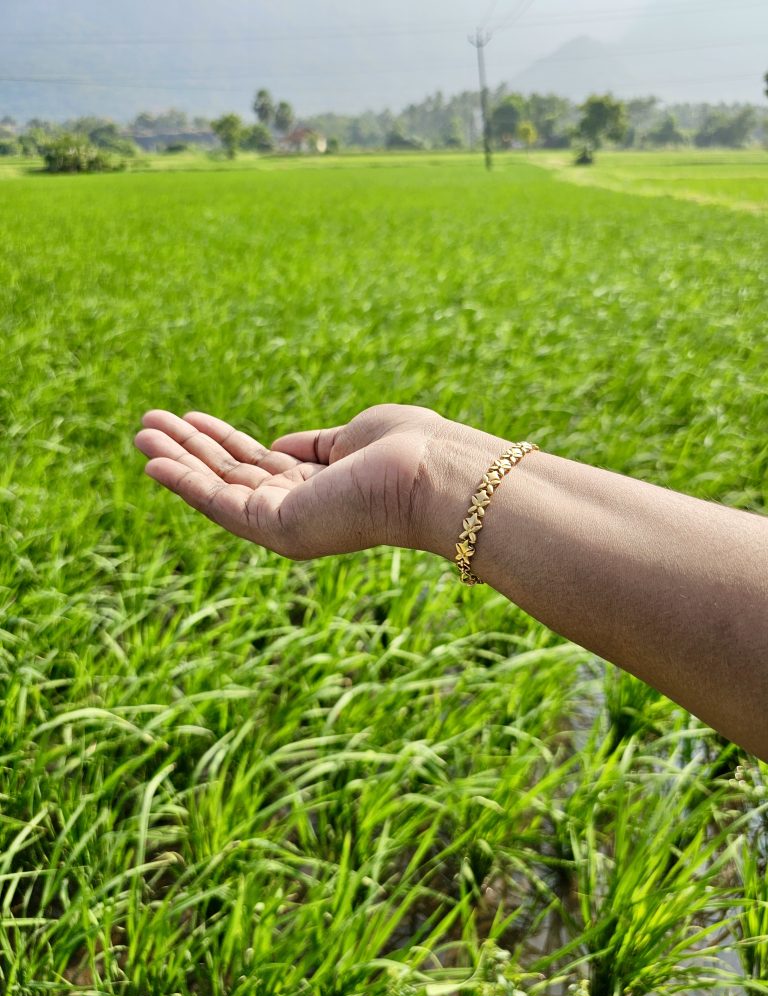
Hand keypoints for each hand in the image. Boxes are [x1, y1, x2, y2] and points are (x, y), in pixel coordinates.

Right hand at [134, 403, 453, 558]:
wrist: (435, 475)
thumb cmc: (410, 449)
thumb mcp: (353, 438)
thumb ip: (314, 446)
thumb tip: (278, 446)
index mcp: (321, 486)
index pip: (260, 464)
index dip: (223, 441)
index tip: (191, 419)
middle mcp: (300, 509)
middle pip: (232, 475)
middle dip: (190, 448)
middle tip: (148, 423)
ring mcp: (288, 523)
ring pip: (219, 488)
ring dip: (177, 460)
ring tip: (138, 432)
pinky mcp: (278, 529)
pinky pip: (220, 503)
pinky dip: (184, 481)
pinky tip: (153, 461)